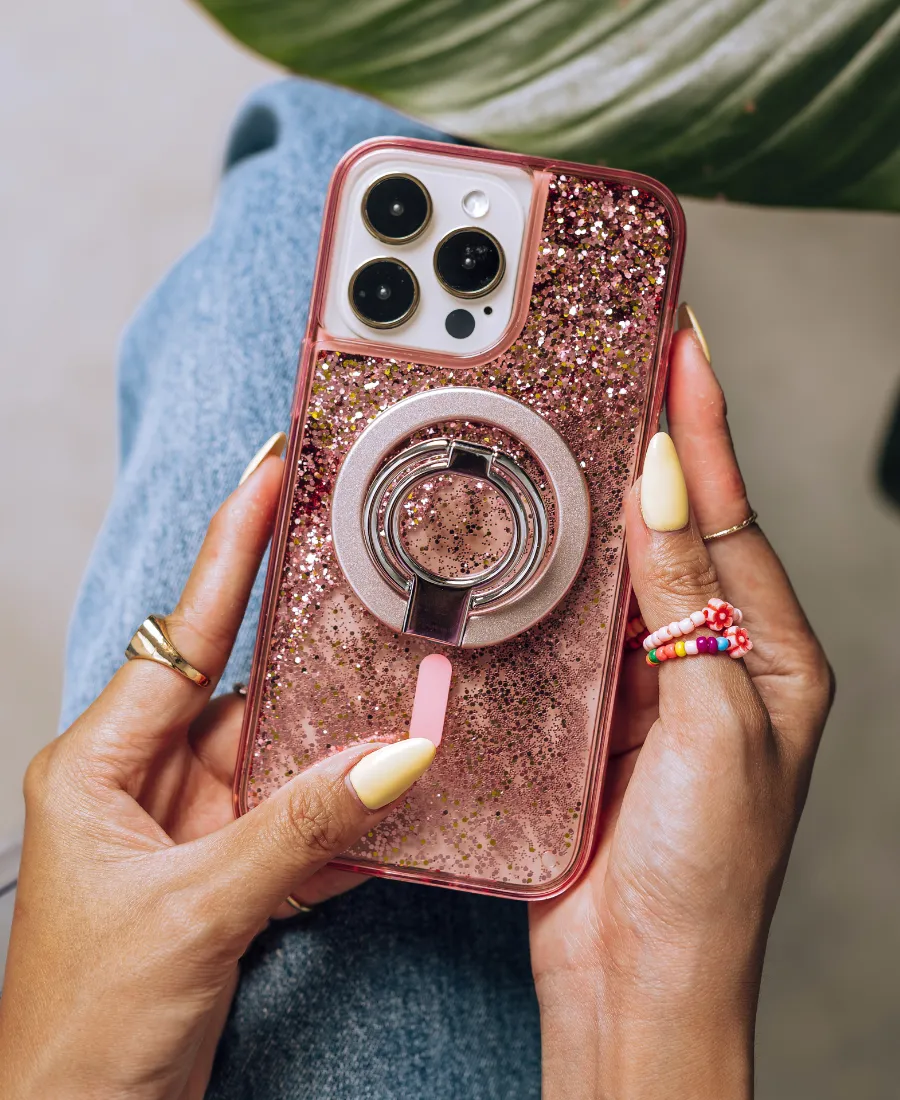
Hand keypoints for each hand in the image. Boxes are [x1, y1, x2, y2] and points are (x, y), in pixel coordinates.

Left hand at [0, 447, 435, 1099]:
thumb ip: (303, 828)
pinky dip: (339, 823)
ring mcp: (184, 828)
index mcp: (100, 763)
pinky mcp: (220, 874)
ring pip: (281, 760)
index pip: (184, 634)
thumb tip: (398, 759)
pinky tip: (388, 814)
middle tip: (378, 592)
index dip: (231, 547)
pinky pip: (294, 824)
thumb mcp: (196, 912)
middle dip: (318, 659)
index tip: (269, 473)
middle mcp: (142, 780)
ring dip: (342, 753)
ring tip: (409, 711)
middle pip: (247, 694)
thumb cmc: (83, 1027)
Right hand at [529, 312, 833, 1098]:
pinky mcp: (594, 706)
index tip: (679, 344)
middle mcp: (716, 655)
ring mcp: (652, 679)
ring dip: (600, 497)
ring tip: (572, 422)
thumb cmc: (705, 874)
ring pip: (623, 564)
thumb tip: (669, 488)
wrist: (638, 979)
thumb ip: (691, 602)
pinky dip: (558, 569)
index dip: (702, 425)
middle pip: (679, 524)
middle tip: (621, 360)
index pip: (731, 513)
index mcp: (773, 654)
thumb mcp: (720, 725)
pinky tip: (535, 532)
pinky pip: (577, 617)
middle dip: (652, 441)